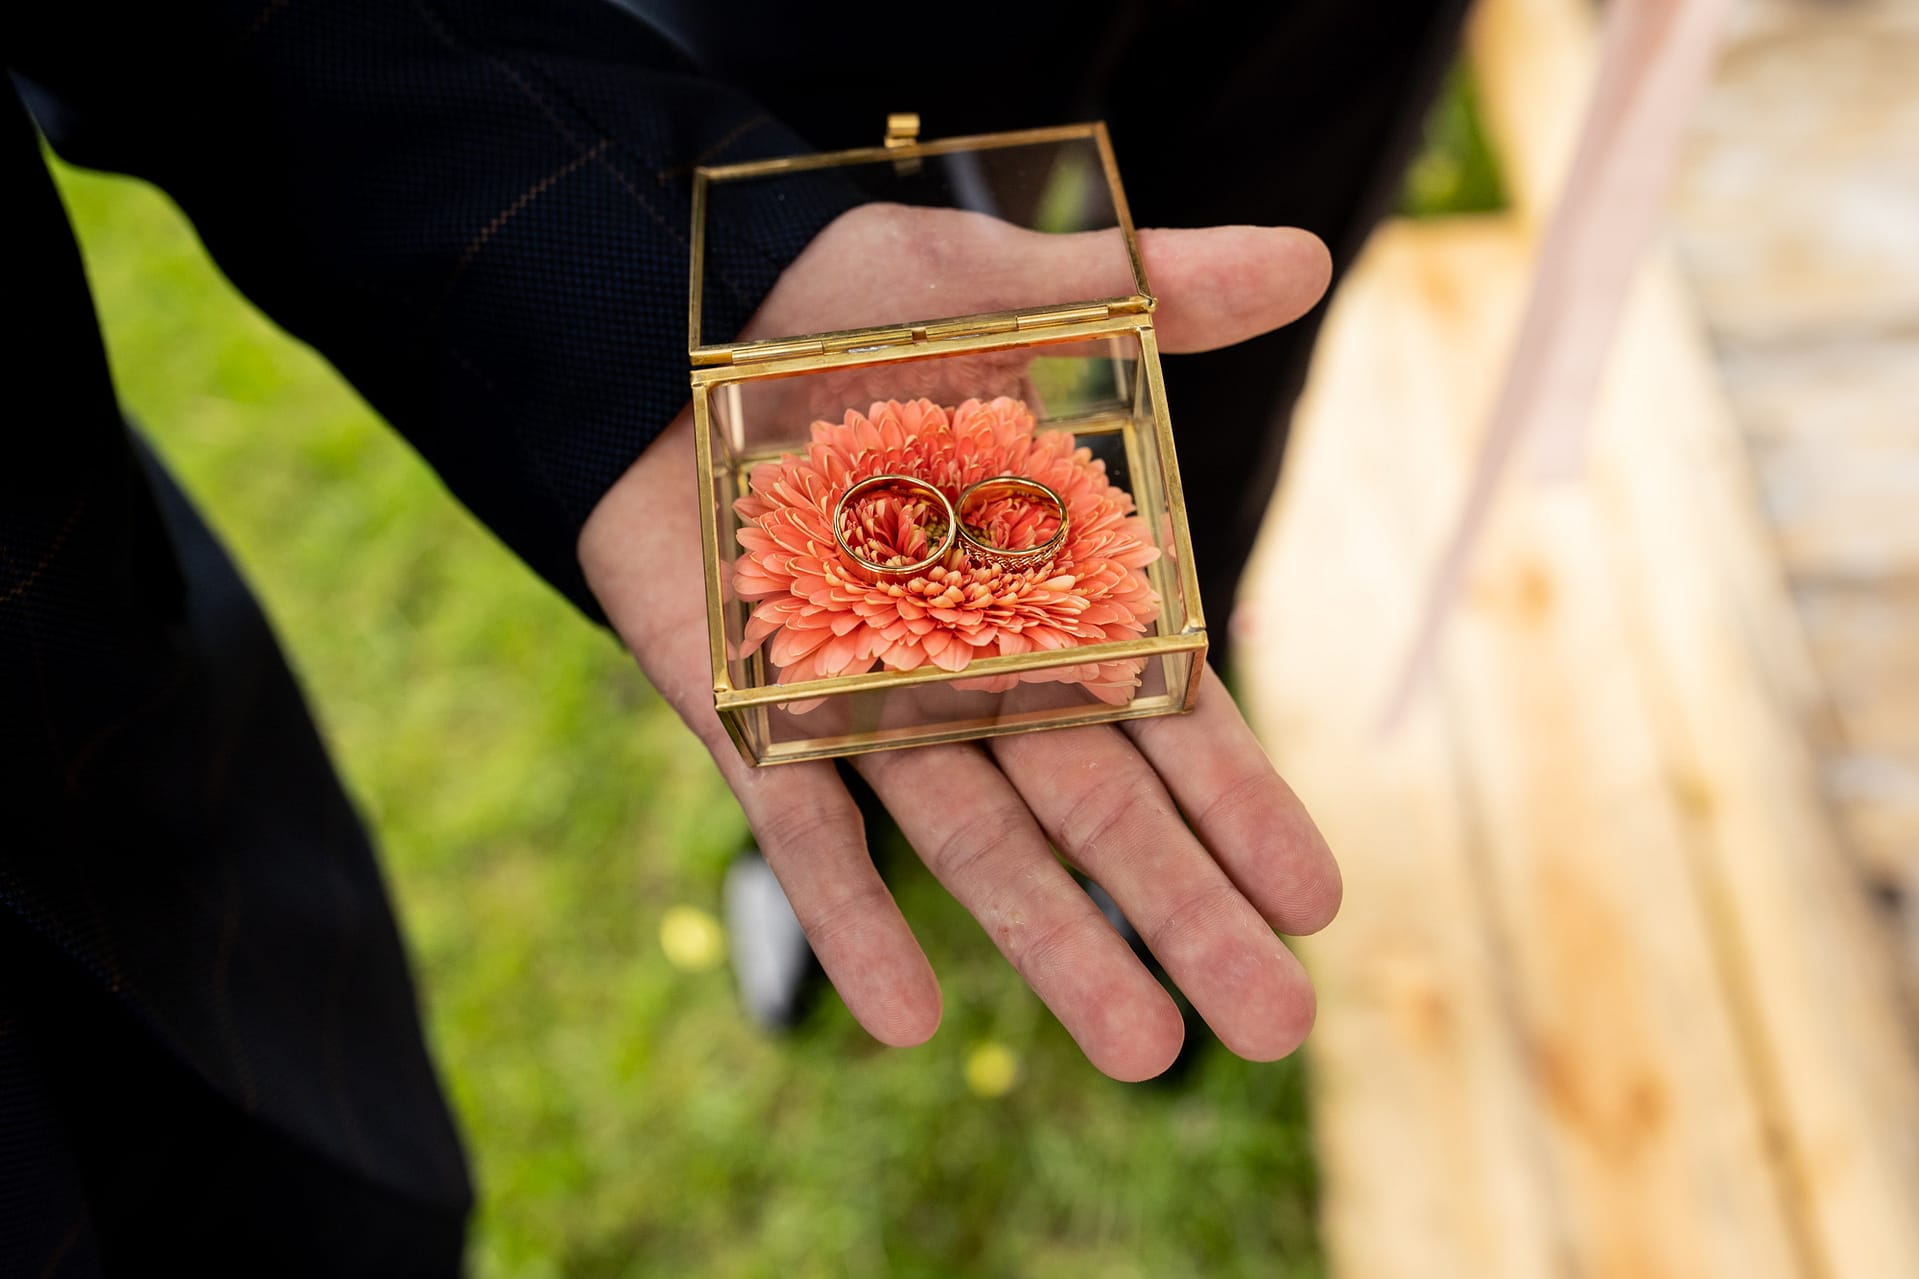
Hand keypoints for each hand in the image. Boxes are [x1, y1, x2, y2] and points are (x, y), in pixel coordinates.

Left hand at [579, 204, 1337, 1079]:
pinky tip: (908, 1020)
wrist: (666, 315)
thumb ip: (1150, 296)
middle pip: (1099, 805)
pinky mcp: (756, 709)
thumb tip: (1311, 263)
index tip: (1315, 898)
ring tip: (1143, 1052)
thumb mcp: (1011, 286)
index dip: (1240, 802)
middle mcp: (976, 660)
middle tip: (1275, 1023)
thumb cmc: (849, 302)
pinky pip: (806, 827)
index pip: (1168, 712)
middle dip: (1185, 911)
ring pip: (978, 840)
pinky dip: (847, 917)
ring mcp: (870, 698)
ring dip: (1054, 943)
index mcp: (1054, 580)